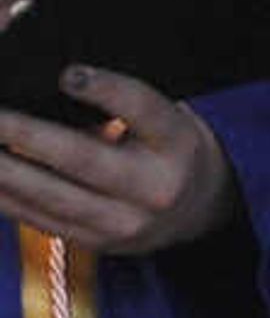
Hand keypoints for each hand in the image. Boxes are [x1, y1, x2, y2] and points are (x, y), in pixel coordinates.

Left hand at [0, 0, 235, 254]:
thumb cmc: (171, 148)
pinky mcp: (97, 242)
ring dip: (3, 169)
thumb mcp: (166, 120)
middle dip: (24, 132)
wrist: (201, 210)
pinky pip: (38, 218)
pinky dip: (4, 196)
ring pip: (49, 194)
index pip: (142, 109)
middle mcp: (154, 186)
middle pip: (81, 157)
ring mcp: (124, 221)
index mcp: (177, 143)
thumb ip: (120, 107)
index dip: (105, 90)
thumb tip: (50, 89)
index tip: (67, 74)